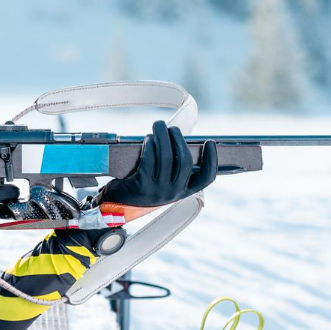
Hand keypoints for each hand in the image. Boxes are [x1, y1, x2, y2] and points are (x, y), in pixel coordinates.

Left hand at [101, 120, 217, 208]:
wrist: (118, 202)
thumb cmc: (144, 184)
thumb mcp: (164, 181)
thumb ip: (175, 166)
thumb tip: (178, 139)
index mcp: (184, 191)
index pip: (206, 179)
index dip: (212, 160)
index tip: (210, 142)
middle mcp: (174, 193)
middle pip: (186, 161)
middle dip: (179, 139)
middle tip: (171, 128)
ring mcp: (158, 191)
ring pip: (167, 157)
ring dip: (163, 137)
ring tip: (158, 127)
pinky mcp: (142, 186)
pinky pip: (150, 160)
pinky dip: (150, 145)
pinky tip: (148, 139)